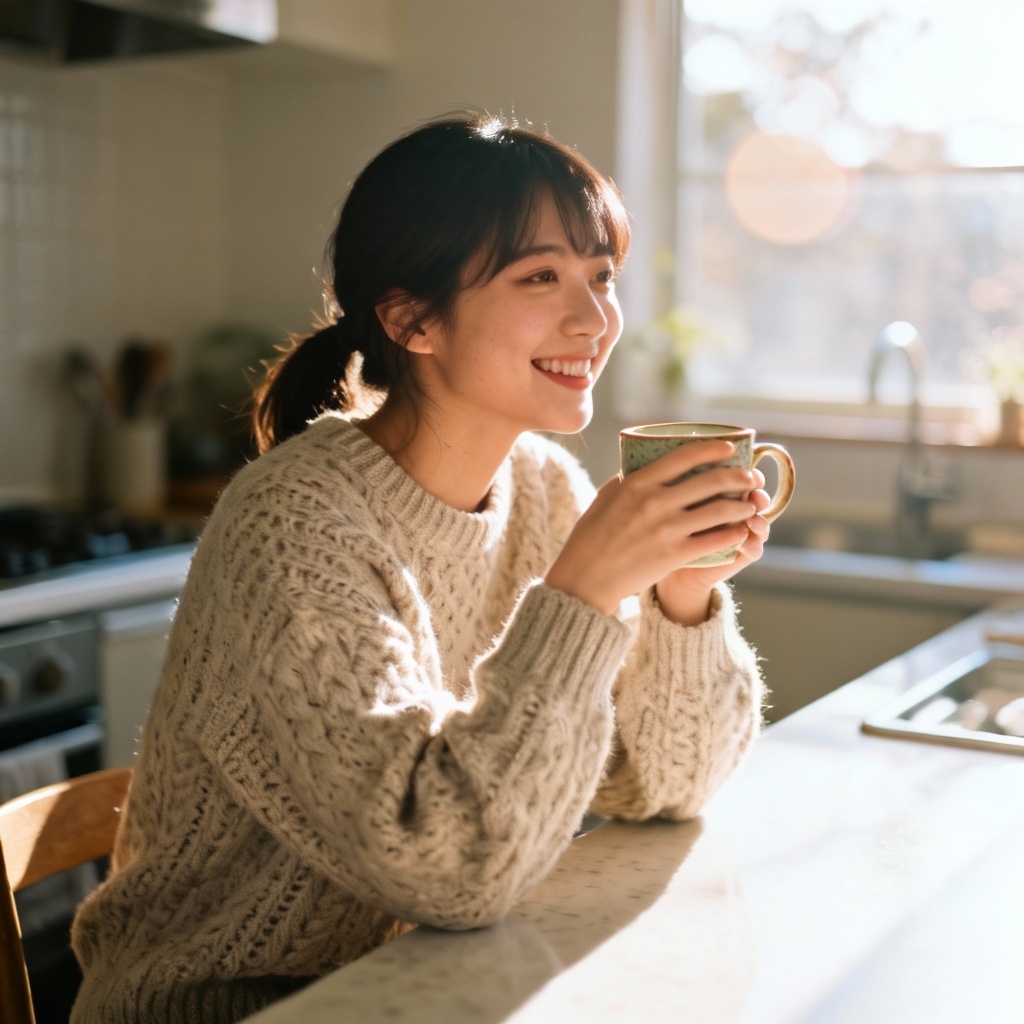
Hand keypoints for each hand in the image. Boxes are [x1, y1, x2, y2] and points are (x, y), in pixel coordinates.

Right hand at [545, 440, 758, 615]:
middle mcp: (655, 502)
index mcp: (637, 483)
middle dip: (739, 476)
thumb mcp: (606, 496)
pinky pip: (716, 540)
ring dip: (743, 505)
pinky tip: (742, 531)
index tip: (729, 448)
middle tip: (750, 477)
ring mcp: (667, 529)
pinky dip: (734, 533)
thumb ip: (630, 479)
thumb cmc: (592, 535)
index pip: (684, 456)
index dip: (713, 448)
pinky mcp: (675, 555)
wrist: (586, 578)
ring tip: (750, 504)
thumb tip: (652, 464)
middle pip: (711, 481)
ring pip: (720, 510)